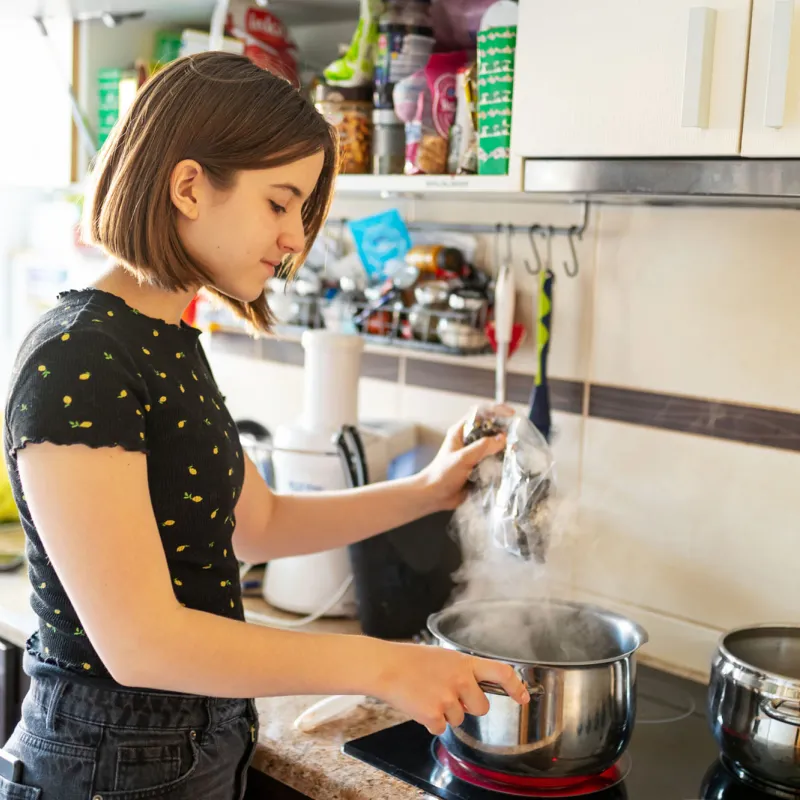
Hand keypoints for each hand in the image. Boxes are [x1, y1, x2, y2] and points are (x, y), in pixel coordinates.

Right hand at [371, 641, 529, 734]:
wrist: (386, 667)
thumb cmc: (412, 661)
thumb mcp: (445, 658)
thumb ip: (464, 670)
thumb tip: (479, 687)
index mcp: (465, 663)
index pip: (502, 673)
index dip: (517, 687)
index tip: (524, 697)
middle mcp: (461, 680)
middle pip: (482, 707)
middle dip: (469, 706)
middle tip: (448, 694)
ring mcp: (448, 698)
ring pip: (459, 718)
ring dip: (446, 712)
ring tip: (428, 694)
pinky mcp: (434, 715)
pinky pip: (441, 728)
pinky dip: (430, 721)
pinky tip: (420, 704)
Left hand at [419, 404, 513, 511]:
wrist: (434, 495)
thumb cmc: (442, 474)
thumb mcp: (462, 458)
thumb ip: (482, 447)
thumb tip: (503, 438)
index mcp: (461, 432)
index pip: (481, 413)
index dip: (496, 410)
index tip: (511, 414)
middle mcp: (469, 441)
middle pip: (491, 429)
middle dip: (504, 432)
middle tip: (516, 438)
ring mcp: (475, 454)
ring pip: (494, 446)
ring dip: (504, 449)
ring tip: (515, 452)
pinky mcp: (479, 467)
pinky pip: (494, 462)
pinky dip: (502, 463)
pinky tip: (509, 466)